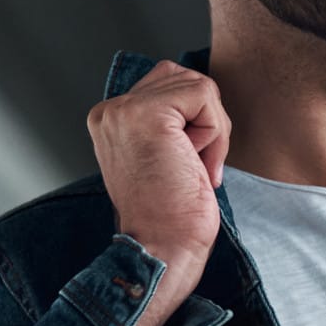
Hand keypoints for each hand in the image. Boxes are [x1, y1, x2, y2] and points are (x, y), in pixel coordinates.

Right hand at [89, 59, 226, 266]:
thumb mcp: (164, 155)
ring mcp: (124, 110)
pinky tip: (197, 163)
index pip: (167, 85)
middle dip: (205, 120)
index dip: (193, 122)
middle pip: (183, 78)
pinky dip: (216, 132)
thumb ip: (170, 121)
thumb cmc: (172, 214)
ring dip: (212, 128)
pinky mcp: (148, 114)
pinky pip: (204, 95)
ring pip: (197, 85)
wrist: (163, 247)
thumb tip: (201, 93)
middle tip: (194, 166)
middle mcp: (109, 110)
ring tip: (193, 165)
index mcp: (109, 120)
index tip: (185, 166)